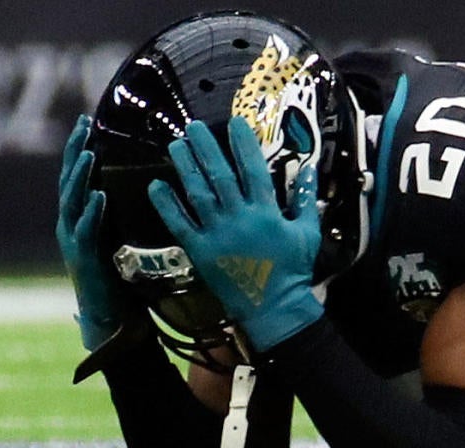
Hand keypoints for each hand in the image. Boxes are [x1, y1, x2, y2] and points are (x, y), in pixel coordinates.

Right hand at [55, 115, 120, 349]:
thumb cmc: (119, 277)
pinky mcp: (83, 259)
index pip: (75, 176)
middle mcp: (70, 225)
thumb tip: (138, 184)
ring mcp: (73, 242)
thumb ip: (120, 212)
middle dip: (74, 151)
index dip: (78, 148)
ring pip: (71, 201)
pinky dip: (91, 211)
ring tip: (88, 153)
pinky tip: (98, 194)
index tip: (86, 122)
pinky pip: (85, 230)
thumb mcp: (119, 237)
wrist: (109, 318)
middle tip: (83, 125)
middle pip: (68, 180)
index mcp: (78, 218)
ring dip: (79, 176)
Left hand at [147, 117, 323, 351]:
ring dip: (185, 167)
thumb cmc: (293, 269)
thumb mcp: (307, 233)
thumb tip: (308, 168)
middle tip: (192, 126)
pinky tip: (156, 185)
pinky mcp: (200, 250)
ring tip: (175, 145)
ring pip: (198, 194)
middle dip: (206, 148)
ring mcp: (217, 234)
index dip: (243, 144)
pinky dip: (167, 205)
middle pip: (219, 175)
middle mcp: (239, 218)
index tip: (233, 123)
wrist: (273, 307)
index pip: (253, 169)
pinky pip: (180, 224)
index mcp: (266, 212)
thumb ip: (306, 199)